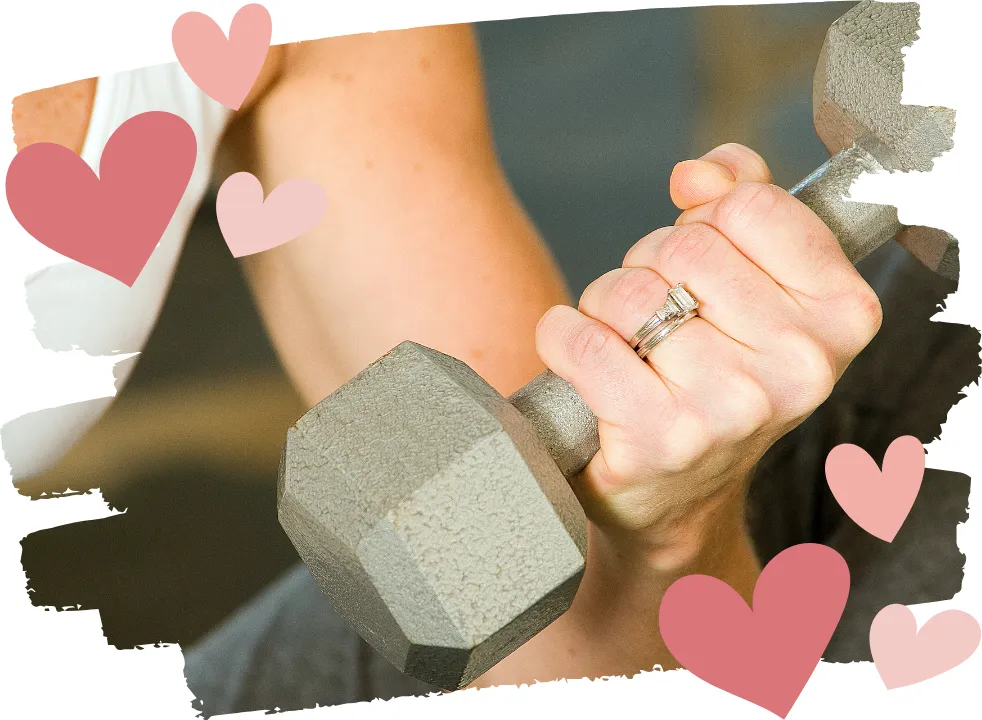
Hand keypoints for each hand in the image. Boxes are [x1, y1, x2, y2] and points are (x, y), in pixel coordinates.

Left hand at [535, 143, 882, 567]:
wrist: (675, 493)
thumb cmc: (712, 381)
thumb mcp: (753, 291)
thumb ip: (740, 207)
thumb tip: (699, 171)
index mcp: (841, 316)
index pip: (750, 205)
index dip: (705, 224)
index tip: (702, 265)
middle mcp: (800, 365)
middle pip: (682, 246)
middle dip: (649, 268)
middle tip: (655, 316)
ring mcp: (732, 406)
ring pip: (629, 292)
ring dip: (605, 307)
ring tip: (625, 345)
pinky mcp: (661, 437)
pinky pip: (583, 340)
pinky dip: (562, 336)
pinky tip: (579, 358)